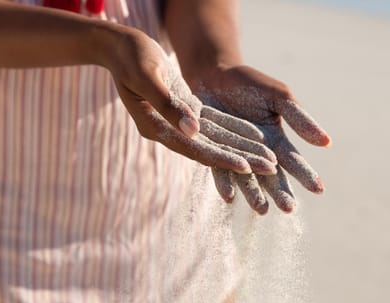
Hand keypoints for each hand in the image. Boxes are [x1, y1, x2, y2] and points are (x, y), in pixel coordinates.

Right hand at [102, 27, 276, 174]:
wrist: (120, 47)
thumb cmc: (132, 56)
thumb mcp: (147, 76)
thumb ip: (168, 105)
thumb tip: (193, 132)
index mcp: (155, 126)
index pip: (194, 148)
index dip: (220, 158)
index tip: (246, 167)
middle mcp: (166, 130)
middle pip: (207, 150)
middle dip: (238, 159)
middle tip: (269, 169)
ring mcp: (174, 122)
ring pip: (213, 140)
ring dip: (239, 149)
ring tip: (267, 159)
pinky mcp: (182, 111)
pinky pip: (211, 125)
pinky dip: (231, 132)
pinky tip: (251, 138)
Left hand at [193, 65, 331, 213]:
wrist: (214, 74)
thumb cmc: (250, 83)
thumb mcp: (279, 97)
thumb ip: (299, 120)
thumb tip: (327, 142)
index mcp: (276, 142)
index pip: (294, 162)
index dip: (306, 175)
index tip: (319, 189)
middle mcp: (256, 154)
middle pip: (271, 177)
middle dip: (280, 193)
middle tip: (288, 208)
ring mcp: (235, 154)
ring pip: (246, 178)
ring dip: (254, 194)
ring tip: (261, 210)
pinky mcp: (212, 152)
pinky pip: (219, 168)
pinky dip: (224, 182)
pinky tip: (229, 197)